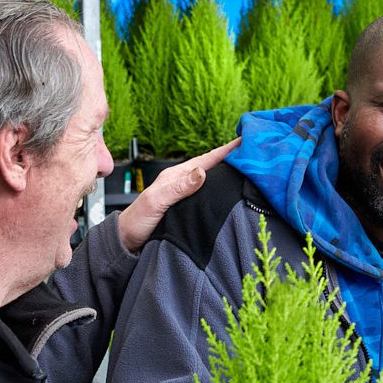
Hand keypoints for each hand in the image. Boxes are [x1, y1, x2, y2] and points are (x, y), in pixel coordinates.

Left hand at [114, 139, 239, 252]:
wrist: (126, 242)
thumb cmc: (137, 221)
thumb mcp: (156, 201)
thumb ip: (178, 187)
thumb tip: (202, 171)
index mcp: (176, 175)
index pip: (206, 159)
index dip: (227, 150)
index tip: (247, 140)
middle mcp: (183, 182)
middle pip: (213, 167)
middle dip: (234, 158)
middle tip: (257, 152)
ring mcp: (186, 195)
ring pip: (213, 181)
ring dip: (230, 174)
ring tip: (251, 169)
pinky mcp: (188, 209)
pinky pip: (210, 195)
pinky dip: (222, 191)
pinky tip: (233, 193)